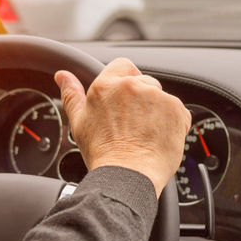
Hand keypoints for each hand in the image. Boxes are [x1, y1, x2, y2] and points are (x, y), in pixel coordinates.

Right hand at [55, 58, 190, 197]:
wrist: (127, 175)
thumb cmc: (102, 153)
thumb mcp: (79, 122)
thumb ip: (71, 94)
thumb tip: (63, 76)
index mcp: (107, 85)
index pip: (122, 65)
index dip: (125, 81)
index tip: (125, 99)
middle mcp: (133, 86)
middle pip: (143, 82)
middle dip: (141, 99)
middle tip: (133, 124)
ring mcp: (157, 96)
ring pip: (160, 97)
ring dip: (157, 111)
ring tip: (145, 134)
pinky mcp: (176, 109)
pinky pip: (178, 111)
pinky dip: (172, 123)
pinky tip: (159, 138)